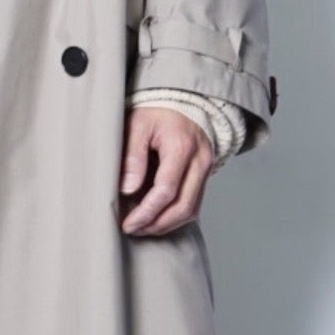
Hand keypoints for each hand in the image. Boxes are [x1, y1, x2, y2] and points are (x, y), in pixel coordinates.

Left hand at [118, 104, 212, 234]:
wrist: (182, 104)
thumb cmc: (156, 113)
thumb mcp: (138, 124)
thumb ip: (132, 154)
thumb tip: (128, 188)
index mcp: (182, 146)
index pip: (166, 190)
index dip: (146, 212)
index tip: (128, 222)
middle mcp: (199, 161)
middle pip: (183, 206)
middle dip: (156, 224)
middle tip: (133, 229)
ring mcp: (206, 170)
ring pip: (191, 210)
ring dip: (166, 225)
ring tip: (142, 228)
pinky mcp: (205, 176)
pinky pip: (194, 205)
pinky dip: (175, 217)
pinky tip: (156, 219)